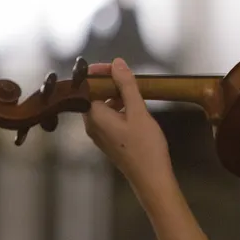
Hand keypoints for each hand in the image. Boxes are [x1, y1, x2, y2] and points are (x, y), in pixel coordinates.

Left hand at [82, 58, 172, 191]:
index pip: (88, 87)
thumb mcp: (138, 111)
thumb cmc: (145, 145)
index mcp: (95, 117)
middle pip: (93, 96)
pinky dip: (119, 106)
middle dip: (109, 82)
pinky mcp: (109, 139)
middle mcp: (92, 125)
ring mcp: (100, 134)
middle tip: (127, 74)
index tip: (115, 66)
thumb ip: (127, 85)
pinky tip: (134, 105)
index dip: (99, 73)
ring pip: (102, 106)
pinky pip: (108, 116)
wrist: (151, 177)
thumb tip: (117, 63)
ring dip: (116, 94)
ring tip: (134, 87)